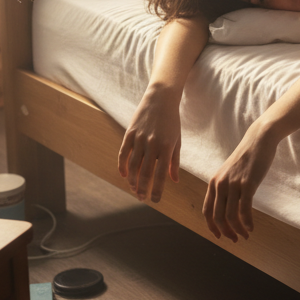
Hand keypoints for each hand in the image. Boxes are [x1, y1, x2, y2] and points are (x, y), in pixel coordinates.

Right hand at [118, 86, 181, 201]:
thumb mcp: (177, 141)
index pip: (161, 175)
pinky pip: (123, 153)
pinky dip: (123, 166)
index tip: (155, 200)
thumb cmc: (172, 121)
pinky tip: (125, 175)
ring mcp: (139, 139)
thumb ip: (174, 161)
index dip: (157, 190)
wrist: (160, 99)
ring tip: (134, 190)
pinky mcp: (129, 133)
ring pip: (133, 165)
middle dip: (143, 189)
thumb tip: (174, 180)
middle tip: (142, 199)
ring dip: (132, 180)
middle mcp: (152, 144)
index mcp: (166, 147)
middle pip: (144, 173)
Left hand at [203, 122, 279, 242]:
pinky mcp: (247, 183)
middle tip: (236, 239)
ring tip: (246, 235)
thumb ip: (226, 188)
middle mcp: (220, 184)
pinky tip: (251, 227)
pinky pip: (244, 209)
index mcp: (214, 182)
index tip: (221, 236)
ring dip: (238, 230)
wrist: (258, 140)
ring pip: (230, 216)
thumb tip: (228, 207)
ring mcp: (233, 184)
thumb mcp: (230, 173)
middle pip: (217, 217)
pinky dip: (247, 222)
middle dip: (226, 232)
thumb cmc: (247, 157)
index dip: (212, 227)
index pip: (207, 211)